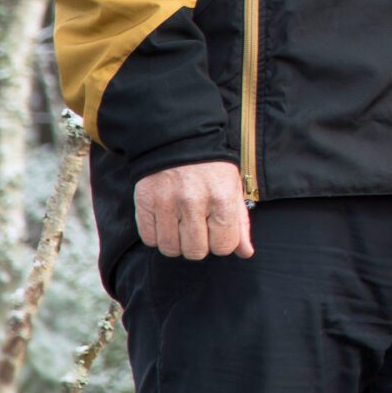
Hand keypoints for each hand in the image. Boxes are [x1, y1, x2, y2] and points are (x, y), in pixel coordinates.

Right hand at [133, 160, 252, 260]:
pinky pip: (149, 239)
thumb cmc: (212, 169)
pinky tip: (166, 219)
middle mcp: (194, 201)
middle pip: (196, 252)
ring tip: (181, 223)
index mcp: (222, 198)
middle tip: (198, 226)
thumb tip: (246, 253)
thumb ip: (240, 223)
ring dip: (176, 242)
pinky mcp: (145, 203)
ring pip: (170, 249)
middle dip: (198, 244)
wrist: (180, 140)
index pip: (223, 246)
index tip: (217, 230)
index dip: (221, 242)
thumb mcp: (234, 190)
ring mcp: (167, 203)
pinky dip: (157, 235)